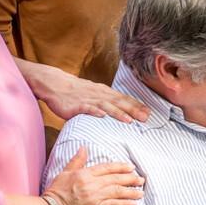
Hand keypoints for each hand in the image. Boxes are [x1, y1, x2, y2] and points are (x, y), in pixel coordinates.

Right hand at [30, 63, 149, 122]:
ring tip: (129, 120)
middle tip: (146, 118)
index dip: (137, 105)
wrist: (55, 84)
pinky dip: (95, 111)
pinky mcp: (76, 105)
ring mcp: (88, 99)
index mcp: (104, 92)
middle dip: (133, 110)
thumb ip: (108, 101)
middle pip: (119, 102)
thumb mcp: (95, 93)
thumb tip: (123, 109)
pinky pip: (86, 108)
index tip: (150, 113)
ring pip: (106, 106)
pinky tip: (102, 116)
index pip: (124, 99)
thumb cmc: (76, 91)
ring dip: (118, 113)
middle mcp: (99, 95)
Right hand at [43, 147, 144, 204]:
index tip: (131, 167)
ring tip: (141, 192)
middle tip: (141, 179)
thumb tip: (84, 147)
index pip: (107, 168)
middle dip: (130, 178)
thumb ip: (77, 161)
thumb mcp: (64, 173)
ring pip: (118, 191)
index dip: (121, 167)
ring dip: (131, 191)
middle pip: (116, 179)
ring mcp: (94, 196)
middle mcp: (92, 183)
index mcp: (85, 173)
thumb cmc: (55, 192)